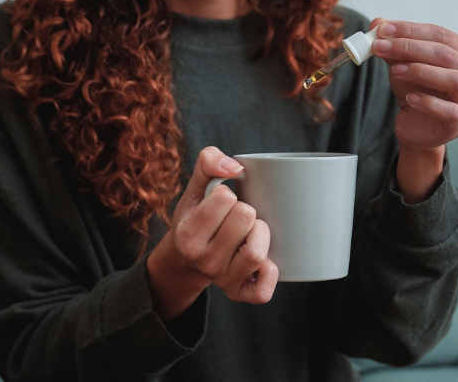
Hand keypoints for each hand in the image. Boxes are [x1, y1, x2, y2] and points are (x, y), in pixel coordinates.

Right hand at [147, 147, 278, 321]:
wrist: (188, 259)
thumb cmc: (198, 217)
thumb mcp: (196, 188)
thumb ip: (209, 162)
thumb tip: (235, 166)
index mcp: (188, 234)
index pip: (225, 198)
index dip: (227, 195)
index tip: (220, 205)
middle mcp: (202, 261)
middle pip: (245, 218)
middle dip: (246, 210)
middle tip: (237, 218)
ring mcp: (222, 280)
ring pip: (256, 252)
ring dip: (261, 234)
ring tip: (249, 233)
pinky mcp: (240, 294)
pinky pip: (263, 289)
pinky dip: (269, 272)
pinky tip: (262, 260)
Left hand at [370, 19, 457, 151]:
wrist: (415, 125)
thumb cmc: (416, 89)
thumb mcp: (402, 63)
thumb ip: (394, 43)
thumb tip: (378, 23)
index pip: (442, 34)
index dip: (411, 30)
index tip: (382, 29)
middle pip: (447, 54)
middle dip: (410, 48)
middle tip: (380, 47)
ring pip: (455, 79)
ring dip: (421, 71)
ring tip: (396, 70)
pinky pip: (449, 111)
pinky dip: (427, 102)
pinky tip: (409, 98)